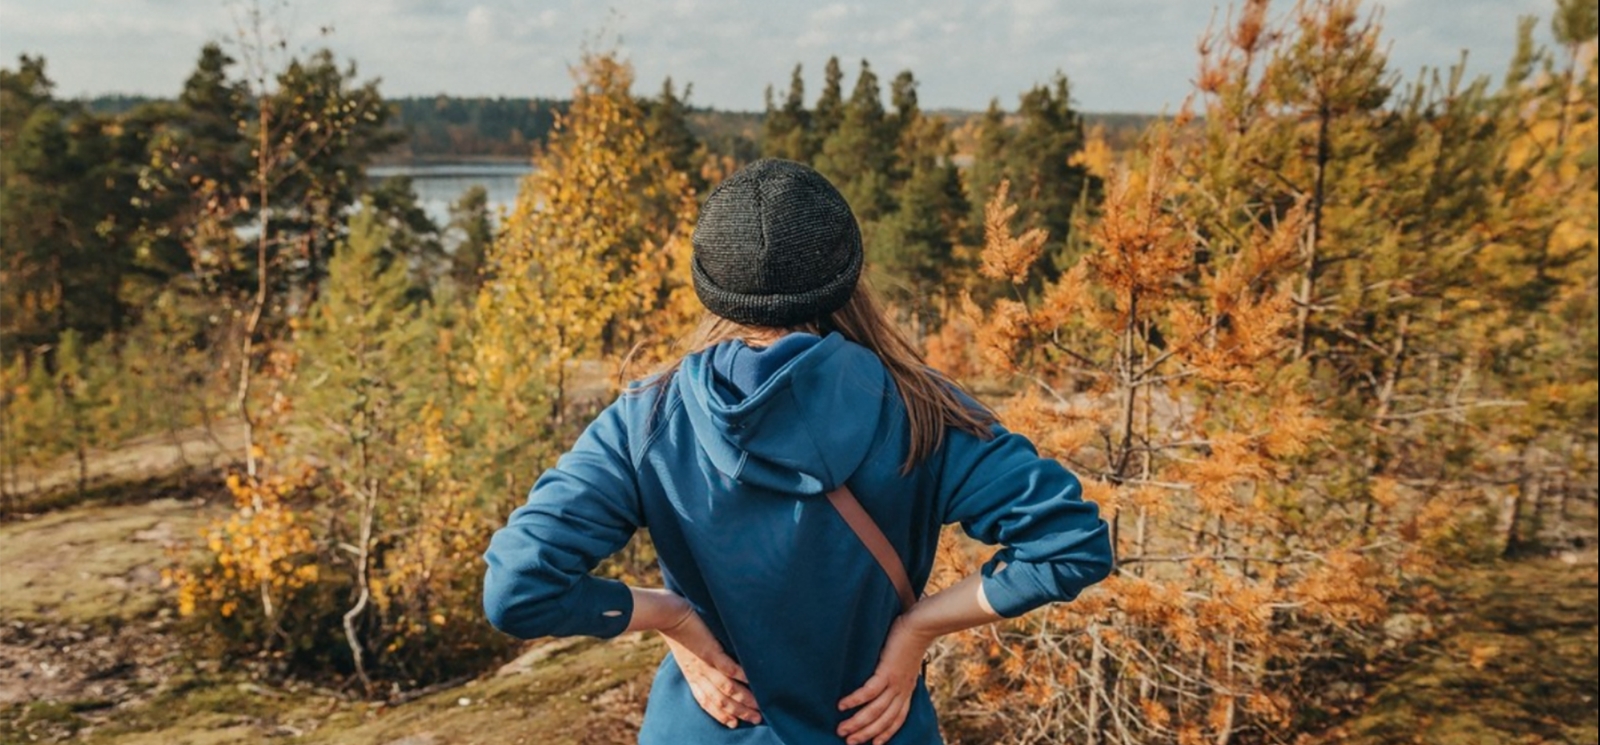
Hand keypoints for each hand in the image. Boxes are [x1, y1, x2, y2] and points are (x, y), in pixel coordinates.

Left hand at [660, 606, 761, 728]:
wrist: (668, 615)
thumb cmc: (677, 628)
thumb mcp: (685, 653)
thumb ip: (698, 662)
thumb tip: (711, 663)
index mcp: (692, 676)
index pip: (707, 702)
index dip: (721, 715)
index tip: (734, 723)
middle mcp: (698, 675)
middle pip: (720, 701)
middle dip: (739, 712)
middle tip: (756, 718)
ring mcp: (704, 665)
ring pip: (726, 689)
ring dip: (744, 699)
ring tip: (759, 705)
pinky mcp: (710, 651)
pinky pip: (728, 668)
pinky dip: (742, 676)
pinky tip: (753, 681)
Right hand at [837, 614, 931, 744]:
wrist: (920, 626)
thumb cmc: (910, 638)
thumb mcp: (905, 661)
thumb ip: (897, 671)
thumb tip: (885, 673)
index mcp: (907, 689)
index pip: (898, 718)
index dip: (887, 732)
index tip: (875, 743)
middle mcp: (902, 690)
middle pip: (884, 720)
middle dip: (866, 733)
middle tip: (848, 742)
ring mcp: (895, 682)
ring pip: (875, 710)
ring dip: (857, 722)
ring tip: (841, 729)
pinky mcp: (887, 672)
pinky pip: (869, 692)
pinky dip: (855, 700)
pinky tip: (841, 706)